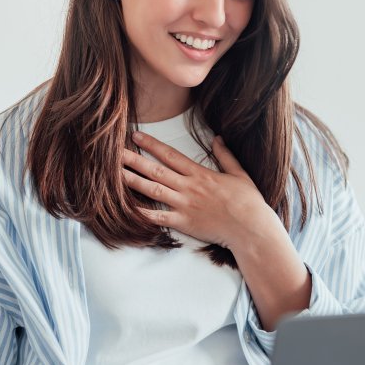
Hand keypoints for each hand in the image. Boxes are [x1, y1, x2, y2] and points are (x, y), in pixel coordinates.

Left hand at [123, 131, 274, 249]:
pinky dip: (142, 213)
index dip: (152, 145)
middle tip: (113, 152)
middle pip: (155, 170)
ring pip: (152, 190)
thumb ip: (225, 155)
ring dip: (132, 181)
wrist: (250, 228)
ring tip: (114, 174)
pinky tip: (126, 208)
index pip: (170, 155)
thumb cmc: (248, 201)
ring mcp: (184, 204)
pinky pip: (158, 217)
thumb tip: (217, 138)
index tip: (136, 137)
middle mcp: (188, 187)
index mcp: (200, 173)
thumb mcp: (239, 173)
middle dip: (133, 160)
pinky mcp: (183, 222)